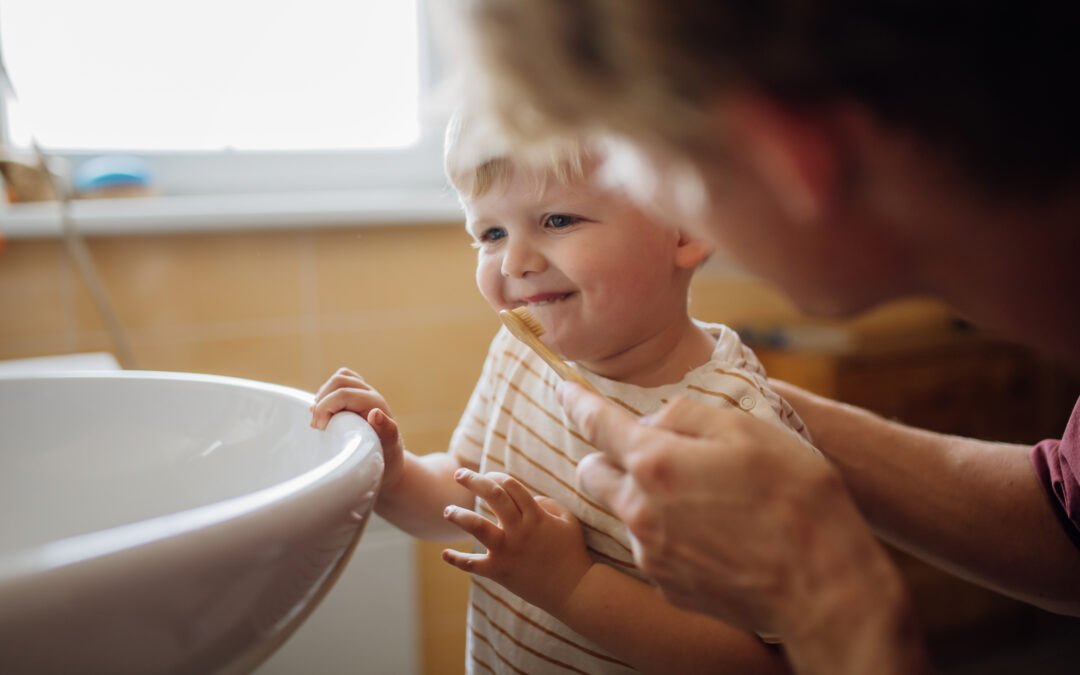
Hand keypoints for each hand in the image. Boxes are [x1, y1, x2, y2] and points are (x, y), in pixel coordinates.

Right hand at [311, 367, 404, 490]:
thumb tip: (376, 414)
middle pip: (338, 381)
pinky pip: (338, 384)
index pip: (343, 393)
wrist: (387, 462)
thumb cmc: (385, 459)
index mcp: (376, 404)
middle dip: (322, 401)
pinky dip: (327, 394)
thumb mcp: (387, 451)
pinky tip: (324, 412)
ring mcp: (363, 393)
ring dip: (323, 396)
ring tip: (320, 419)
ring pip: (338, 380)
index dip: (325, 407)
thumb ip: (385, 431)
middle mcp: (370, 395)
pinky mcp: (355, 397)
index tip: (320, 428)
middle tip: (317, 426)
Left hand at [441, 469, 593, 614]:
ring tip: (447, 510)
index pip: (511, 486)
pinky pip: (472, 565)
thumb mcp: (568, 520)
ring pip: (476, 526)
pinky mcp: (499, 571)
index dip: (497, 476)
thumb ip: (548, 504)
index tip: (489, 475)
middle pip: (492, 495)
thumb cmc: (572, 552)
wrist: (573, 589)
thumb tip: (528, 497)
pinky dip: (457, 559)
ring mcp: (507, 551)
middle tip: (459, 475)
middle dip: (473, 480)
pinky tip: (444, 554)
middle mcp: (519, 530)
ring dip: (459, 515)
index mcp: (535, 516)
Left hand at [560, 382, 896, 638]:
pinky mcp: (666, 586)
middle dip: (609, 456)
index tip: (564, 389)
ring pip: (624, 512)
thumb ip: (687, 415)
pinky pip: (651, 547)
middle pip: (593, 473)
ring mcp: (650, 554)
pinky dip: (667, 534)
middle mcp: (640, 511)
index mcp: (656, 463)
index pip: (597, 424)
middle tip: (650, 452)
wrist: (823, 586)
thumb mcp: (748, 430)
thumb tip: (652, 423)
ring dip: (644, 498)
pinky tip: (712, 534)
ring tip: (703, 500)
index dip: (577, 401)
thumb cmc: (794, 498)